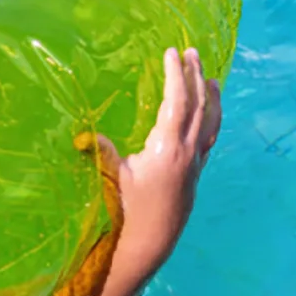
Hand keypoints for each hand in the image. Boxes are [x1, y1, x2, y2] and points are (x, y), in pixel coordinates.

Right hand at [91, 47, 221, 295]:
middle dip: (195, 77)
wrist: (150, 243)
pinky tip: (208, 114)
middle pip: (198, 106)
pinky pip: (208, 139)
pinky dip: (210, 121)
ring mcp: (195, 164)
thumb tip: (84, 136)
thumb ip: (104, 152)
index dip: (175, 75)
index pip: (176, 102)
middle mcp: (187, 153)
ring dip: (210, 98)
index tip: (172, 52)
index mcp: (167, 149)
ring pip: (210, 123)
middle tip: (192, 52)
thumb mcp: (113, 177)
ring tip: (211, 78)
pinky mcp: (196, 174)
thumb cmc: (128, 211)